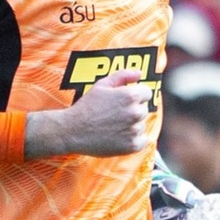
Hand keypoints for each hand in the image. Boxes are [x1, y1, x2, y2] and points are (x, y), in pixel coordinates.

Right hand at [26, 70, 153, 157]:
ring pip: (141, 125)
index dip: (135, 95)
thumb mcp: (102, 85)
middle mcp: (135, 113)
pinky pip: (142, 141)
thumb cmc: (86, 106)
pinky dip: (133, 140)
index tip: (124, 101)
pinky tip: (118, 136)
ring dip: (132, 125)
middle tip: (114, 114)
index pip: (147, 93)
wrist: (73, 131)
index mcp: (130, 96)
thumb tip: (139, 73)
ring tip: (113, 126)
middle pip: (144, 109)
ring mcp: (134, 130)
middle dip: (133, 110)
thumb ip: (123, 75)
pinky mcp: (132, 146)